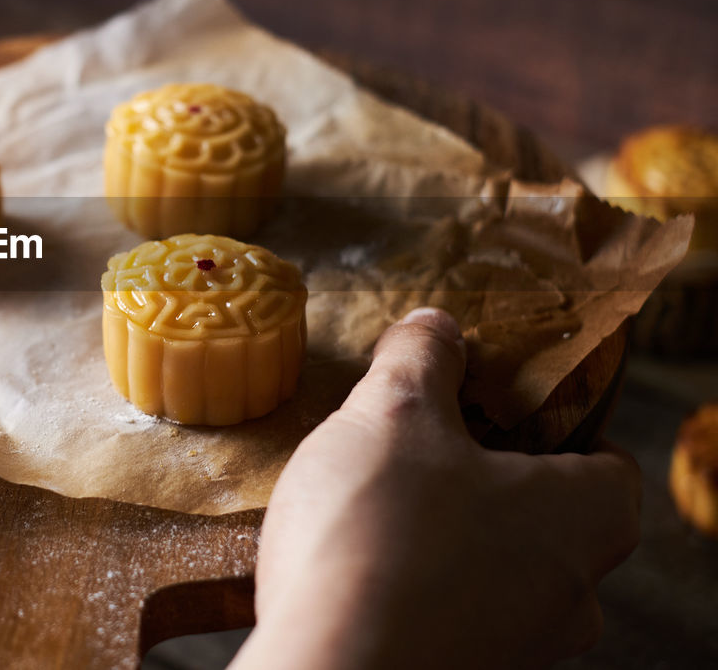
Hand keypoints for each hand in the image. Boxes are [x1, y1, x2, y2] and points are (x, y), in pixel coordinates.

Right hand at [232, 308, 640, 669]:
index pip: (609, 460)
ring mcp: (521, 646)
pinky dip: (417, 582)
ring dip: (448, 531)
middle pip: (548, 514)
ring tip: (373, 499)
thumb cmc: (378, 536)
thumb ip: (421, 358)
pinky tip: (356, 558)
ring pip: (498, 568)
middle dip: (487, 475)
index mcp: (586, 517)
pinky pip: (453, 612)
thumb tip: (436, 327)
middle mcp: (572, 593)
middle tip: (420, 441)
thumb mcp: (393, 412)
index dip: (554, 421)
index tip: (495, 400)